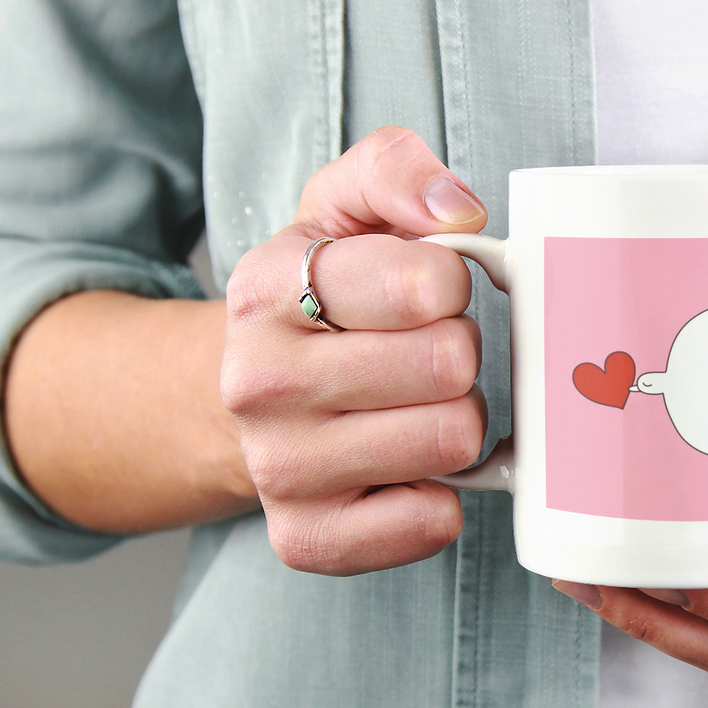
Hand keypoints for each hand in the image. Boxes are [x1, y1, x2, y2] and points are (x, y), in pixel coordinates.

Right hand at [221, 127, 490, 574]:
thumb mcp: (341, 207)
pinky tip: (408, 468)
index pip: (430, 284)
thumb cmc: (321, 298)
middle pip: (452, 366)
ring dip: (456, 421)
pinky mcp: (306, 537)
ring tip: (413, 405)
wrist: (247, 395)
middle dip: (459, 354)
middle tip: (423, 355)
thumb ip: (395, 170)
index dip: (451, 285)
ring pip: (452, 440)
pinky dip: (441, 496)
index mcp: (269, 286)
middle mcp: (259, 381)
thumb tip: (459, 210)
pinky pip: (430, 523)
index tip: (426, 292)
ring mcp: (278, 467)